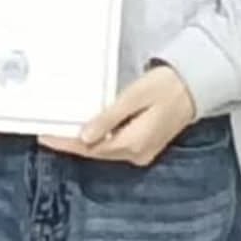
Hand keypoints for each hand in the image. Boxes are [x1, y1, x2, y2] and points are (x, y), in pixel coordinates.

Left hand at [40, 64, 195, 166]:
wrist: (195, 87)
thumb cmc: (167, 86)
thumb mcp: (134, 97)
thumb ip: (109, 118)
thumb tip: (84, 137)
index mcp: (134, 142)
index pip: (90, 148)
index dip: (66, 142)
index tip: (46, 136)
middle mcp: (137, 153)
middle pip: (95, 152)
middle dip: (71, 143)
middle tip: (48, 133)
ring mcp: (142, 152)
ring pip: (104, 150)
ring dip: (83, 142)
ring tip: (61, 131)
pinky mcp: (144, 146)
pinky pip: (114, 147)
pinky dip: (98, 140)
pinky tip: (87, 132)